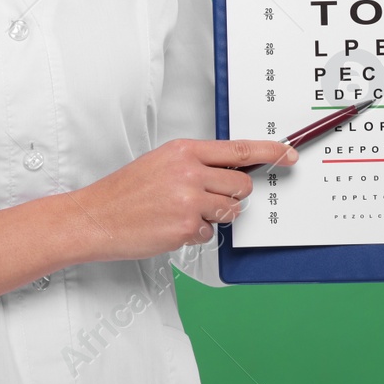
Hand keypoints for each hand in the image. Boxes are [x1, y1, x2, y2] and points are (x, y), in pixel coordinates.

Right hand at [65, 139, 298, 261]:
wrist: (94, 217)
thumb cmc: (125, 192)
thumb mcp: (161, 163)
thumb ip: (195, 164)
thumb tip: (229, 172)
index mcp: (184, 151)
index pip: (239, 148)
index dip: (271, 151)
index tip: (289, 154)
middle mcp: (189, 172)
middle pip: (241, 185)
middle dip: (234, 196)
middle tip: (210, 200)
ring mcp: (189, 200)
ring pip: (231, 211)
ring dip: (215, 217)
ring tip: (184, 214)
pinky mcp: (186, 228)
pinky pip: (211, 234)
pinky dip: (196, 235)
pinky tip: (172, 228)